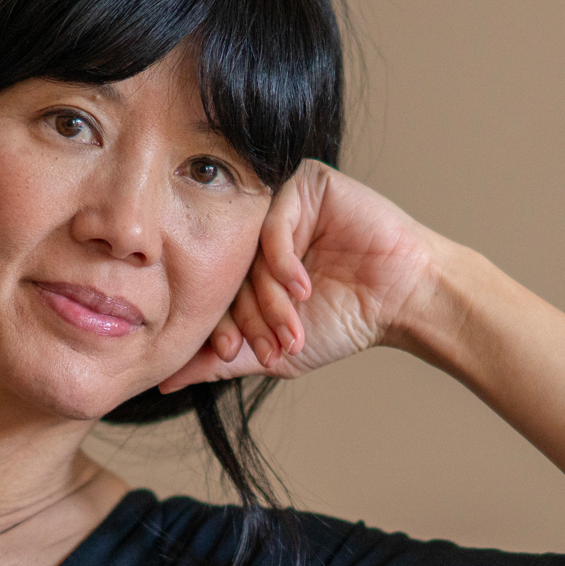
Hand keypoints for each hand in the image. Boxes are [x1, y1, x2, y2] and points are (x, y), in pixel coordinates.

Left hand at [159, 161, 453, 391]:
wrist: (401, 300)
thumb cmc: (343, 322)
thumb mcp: (271, 352)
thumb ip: (216, 363)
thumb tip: (162, 382)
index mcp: (243, 263)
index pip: (211, 290)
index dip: (218, 326)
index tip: (231, 354)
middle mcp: (254, 230)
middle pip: (226, 270)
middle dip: (247, 317)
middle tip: (268, 345)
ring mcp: (279, 204)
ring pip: (247, 250)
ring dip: (268, 297)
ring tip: (292, 325)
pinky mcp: (305, 183)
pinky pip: (273, 222)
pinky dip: (283, 263)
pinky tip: (304, 288)